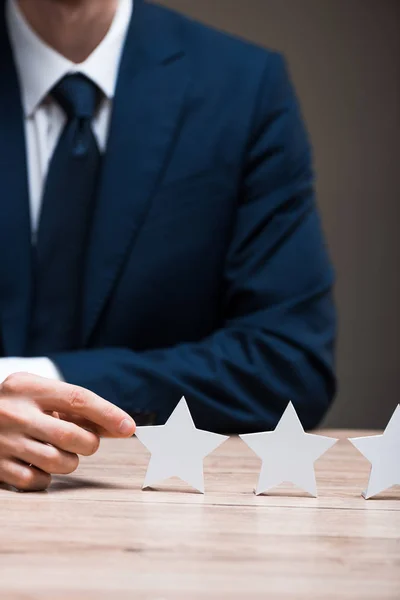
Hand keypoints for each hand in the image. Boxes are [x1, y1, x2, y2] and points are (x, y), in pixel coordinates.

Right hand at [0, 373, 135, 491]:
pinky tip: (37, 463)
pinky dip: (46, 477)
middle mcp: (13, 412)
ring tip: (58, 451)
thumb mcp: (41, 396)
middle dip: (89, 443)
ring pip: (59, 462)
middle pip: (72, 436)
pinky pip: (38, 482)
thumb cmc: (18, 406)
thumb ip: (77, 410)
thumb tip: (122, 427)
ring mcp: (3, 441)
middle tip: (85, 442)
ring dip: (69, 461)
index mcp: (28, 387)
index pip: (78, 398)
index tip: (129, 427)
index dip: (108, 413)